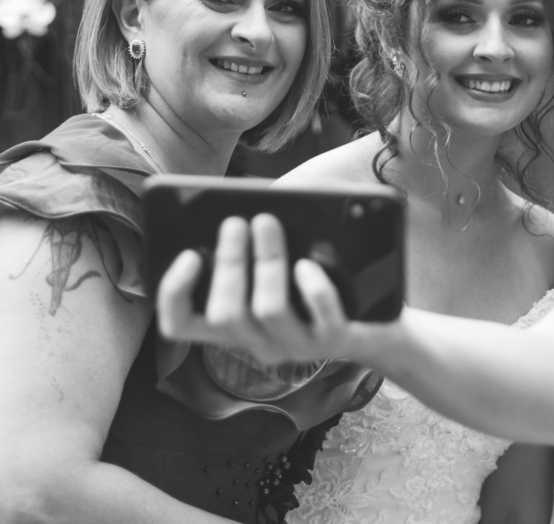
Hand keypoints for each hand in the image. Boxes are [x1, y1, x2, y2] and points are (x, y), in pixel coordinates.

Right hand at [156, 213, 357, 364]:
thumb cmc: (318, 280)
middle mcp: (259, 343)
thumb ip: (256, 245)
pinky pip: (320, 316)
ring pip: (268, 311)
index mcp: (236, 325)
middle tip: (236, 221)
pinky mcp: (335, 341)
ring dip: (266, 261)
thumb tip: (245, 207)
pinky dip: (312, 287)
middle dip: (229, 263)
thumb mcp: (281, 264)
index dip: (175, 293)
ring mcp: (297, 346)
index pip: (181, 325)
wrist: (378, 321)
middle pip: (225, 314)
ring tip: (268, 222)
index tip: (190, 255)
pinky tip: (308, 264)